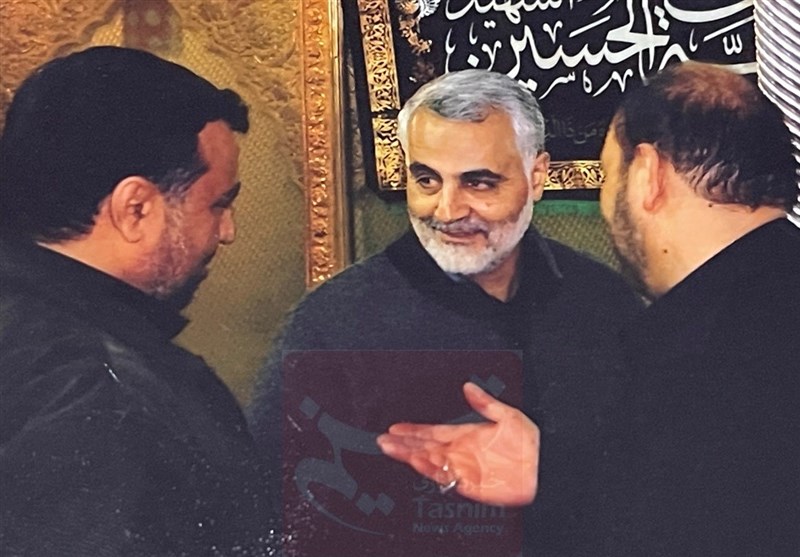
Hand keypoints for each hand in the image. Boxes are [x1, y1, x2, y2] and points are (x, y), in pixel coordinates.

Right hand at [376, 382, 538, 505]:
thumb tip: (470, 386)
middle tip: (383, 439)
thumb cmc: (529, 446)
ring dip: (410, 455)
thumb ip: (486, 403)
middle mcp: (461, 452)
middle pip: (424, 447)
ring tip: (393, 448)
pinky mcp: (469, 484)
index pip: (432, 432)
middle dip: (402, 443)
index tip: (395, 427)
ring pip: (429, 462)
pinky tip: (418, 461)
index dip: (413, 430)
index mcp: (466, 435)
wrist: (543, 470)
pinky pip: (444, 477)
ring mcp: (463, 468)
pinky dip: (430, 469)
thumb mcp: (509, 416)